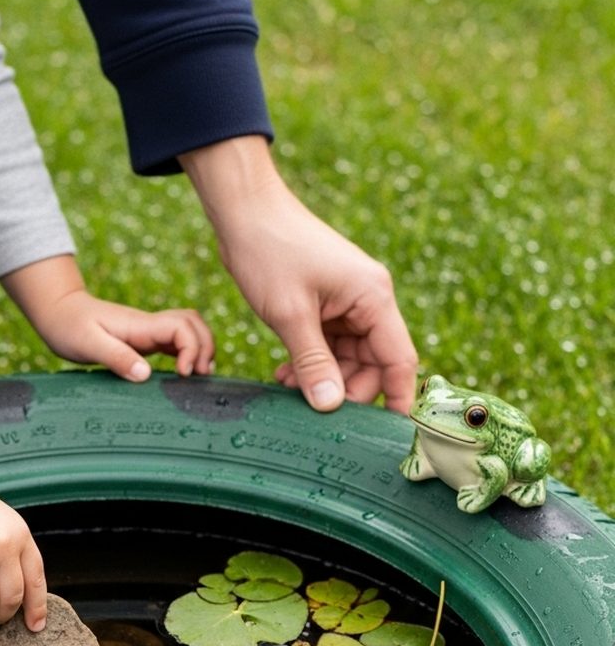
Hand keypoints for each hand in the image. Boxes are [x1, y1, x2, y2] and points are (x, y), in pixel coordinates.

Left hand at [2, 256, 214, 381]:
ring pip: (188, 331)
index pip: (181, 327)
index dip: (191, 348)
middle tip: (199, 376)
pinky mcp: (143, 342)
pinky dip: (187, 355)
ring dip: (200, 349)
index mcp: (140, 325)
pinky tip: (186, 374)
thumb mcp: (87, 344)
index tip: (182, 374)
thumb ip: (116, 357)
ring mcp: (147, 333)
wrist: (57, 312)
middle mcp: (148, 326)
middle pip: (193, 323)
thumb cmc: (68, 327)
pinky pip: (175, 343)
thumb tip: (145, 374)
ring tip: (199, 376)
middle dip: (205, 346)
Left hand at [180, 138, 418, 413]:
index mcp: (373, 298)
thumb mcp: (290, 316)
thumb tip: (330, 408)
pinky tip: (285, 375)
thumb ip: (313, 364)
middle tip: (311, 411)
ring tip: (288, 387)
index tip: (384, 433)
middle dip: (345, 391)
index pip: (399, 360)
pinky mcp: (327, 305)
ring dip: (323, 380)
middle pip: (373, 365)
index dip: (396, 398)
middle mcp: (369, 300)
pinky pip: (329, 347)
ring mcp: (348, 303)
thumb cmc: (269, 252)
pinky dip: (311, 365)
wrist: (245, 211)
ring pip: (348, 360)